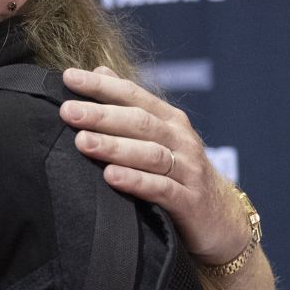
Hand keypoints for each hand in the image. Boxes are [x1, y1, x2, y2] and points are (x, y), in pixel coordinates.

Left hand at [60, 66, 247, 264]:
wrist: (221, 218)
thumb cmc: (179, 172)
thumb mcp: (159, 135)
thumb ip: (130, 105)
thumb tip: (100, 70)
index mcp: (169, 120)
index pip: (133, 95)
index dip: (101, 86)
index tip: (68, 77)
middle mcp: (180, 139)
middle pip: (139, 122)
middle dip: (101, 115)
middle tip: (68, 111)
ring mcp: (188, 169)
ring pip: (149, 153)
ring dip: (114, 147)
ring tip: (83, 142)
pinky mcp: (190, 201)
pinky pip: (161, 188)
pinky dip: (136, 181)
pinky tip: (111, 176)